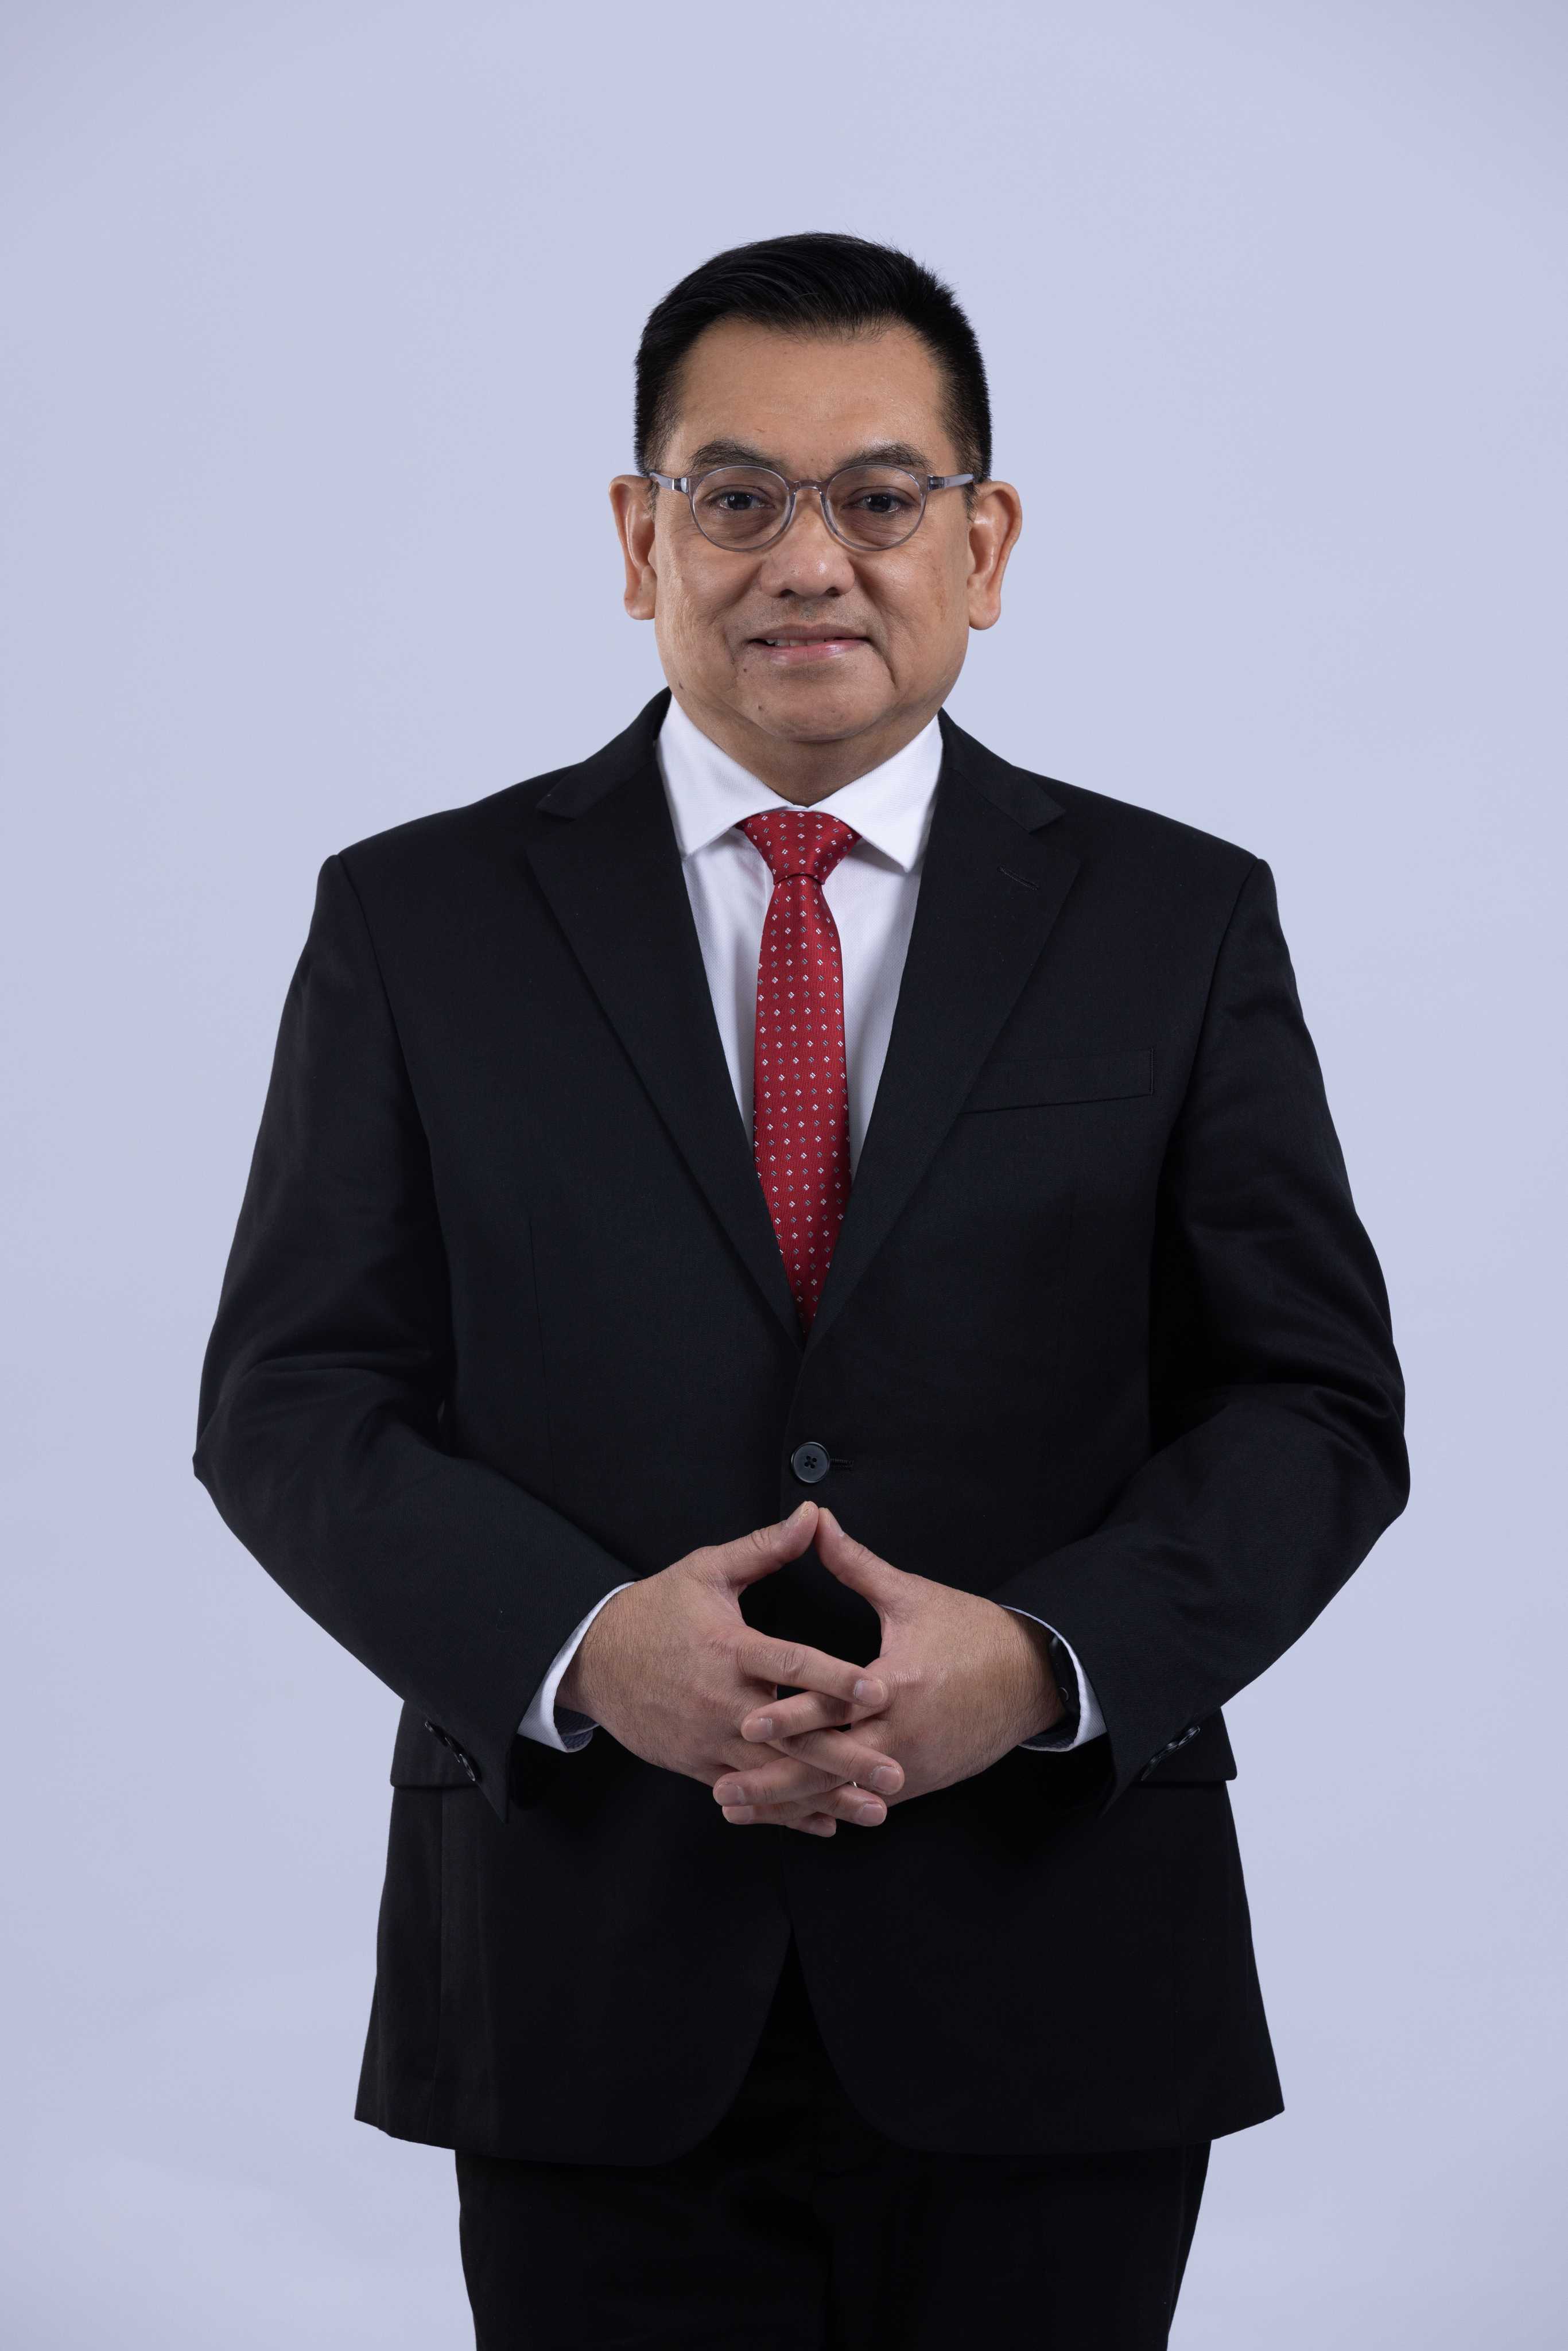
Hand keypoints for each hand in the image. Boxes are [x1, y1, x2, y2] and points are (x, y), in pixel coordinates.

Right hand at [559, 1501, 896, 1834]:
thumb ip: (764, 1548)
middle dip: (845, 1757)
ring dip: (826, 1795)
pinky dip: (786, 1812)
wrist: (593, 1660)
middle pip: (792, 1733)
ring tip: (874, 1810)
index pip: (792, 1664)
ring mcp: (710, 1740)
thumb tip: (812, 1516)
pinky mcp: (699, 1765)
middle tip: (893, 1771)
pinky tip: (825, 1823)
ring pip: (775, 1774)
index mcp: (730, 1649)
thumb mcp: (707, 1571)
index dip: (836, 1678)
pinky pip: (748, 1793)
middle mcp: (723, 1701)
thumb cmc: (655, 1611)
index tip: (879, 1691)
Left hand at [715, 1506, 1064, 1826]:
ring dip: (790, 1802)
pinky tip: (791, 1814)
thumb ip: (856, 1564)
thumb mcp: (912, 1595)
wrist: (1033, 1677)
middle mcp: (902, 1735)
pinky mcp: (918, 1782)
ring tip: (740, 1808)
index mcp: (898, 1685)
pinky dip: (826, 1808)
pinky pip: (863, 1800)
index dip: (788, 1715)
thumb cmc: (972, 1632)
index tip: (744, 1722)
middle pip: (828, 1765)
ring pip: (840, 1793)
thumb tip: (816, 1522)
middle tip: (723, 1791)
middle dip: (773, 1780)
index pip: (835, 1705)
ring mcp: (910, 1766)